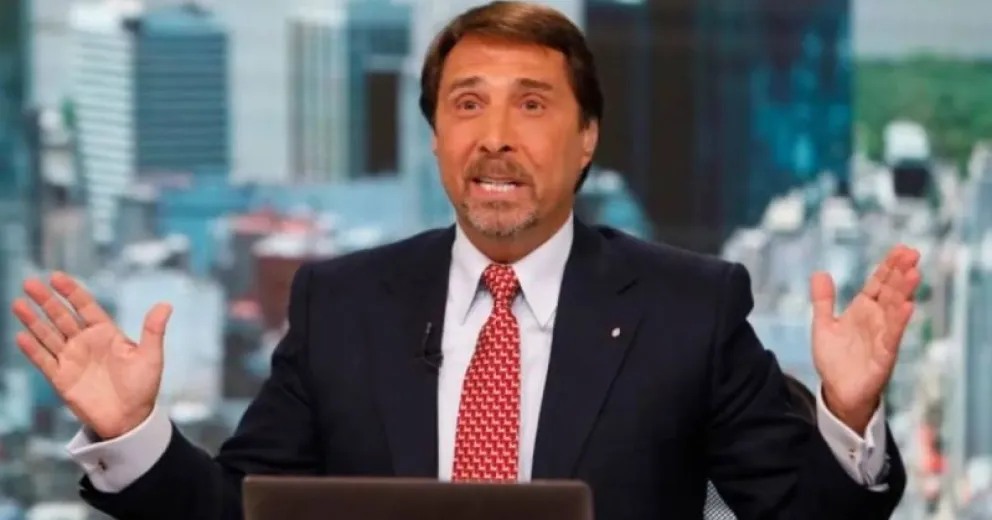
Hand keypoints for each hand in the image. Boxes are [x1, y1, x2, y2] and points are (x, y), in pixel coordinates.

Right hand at [10, 272, 171, 439]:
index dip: (71, 291)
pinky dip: (32, 349)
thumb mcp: (150, 356)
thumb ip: (153, 330)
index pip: (85, 306)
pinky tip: (21, 336)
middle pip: (62, 317)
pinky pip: (44, 360)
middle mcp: (85, 342)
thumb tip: (166, 304)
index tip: (56, 276)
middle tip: (30, 283)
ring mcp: (71, 359)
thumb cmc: (143, 386)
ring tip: (18, 304)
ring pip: (48, 335)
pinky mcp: (61, 378)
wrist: (130, 419)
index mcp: (106, 333)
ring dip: (33, 320)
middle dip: (46, 300)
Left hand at [810, 245, 920, 433]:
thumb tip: (819, 272)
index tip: (901, 249)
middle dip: (900, 273)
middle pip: (890, 292)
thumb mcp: (823, 325)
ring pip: (895, 310)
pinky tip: (907, 306)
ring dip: (904, 292)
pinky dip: (899, 321)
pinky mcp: (883, 356)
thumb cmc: (835, 360)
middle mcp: (876, 320)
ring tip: (914, 273)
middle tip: (912, 253)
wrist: (837, 392)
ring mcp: (882, 337)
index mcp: (862, 311)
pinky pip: (893, 336)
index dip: (888, 267)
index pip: (878, 284)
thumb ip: (823, 300)